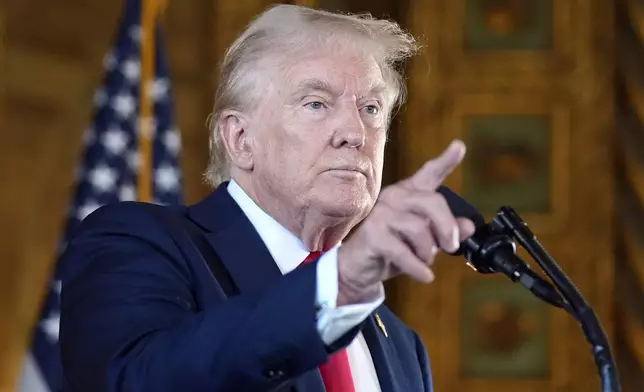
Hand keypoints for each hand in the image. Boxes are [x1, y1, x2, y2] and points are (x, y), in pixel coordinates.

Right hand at [336, 140, 475, 304]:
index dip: (446, 160)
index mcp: (408, 194)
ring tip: (424, 261)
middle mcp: (394, 197)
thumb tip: (468, 227)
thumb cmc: (392, 250)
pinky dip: (417, 267)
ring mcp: (381, 214)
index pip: (429, 173)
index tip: (459, 147)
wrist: (359, 268)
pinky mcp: (373, 234)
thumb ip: (445, 230)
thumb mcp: (424, 241)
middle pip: (432, 202)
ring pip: (419, 229)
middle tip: (450, 247)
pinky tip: (424, 276)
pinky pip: (403, 251)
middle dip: (447, 228)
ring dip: (428, 252)